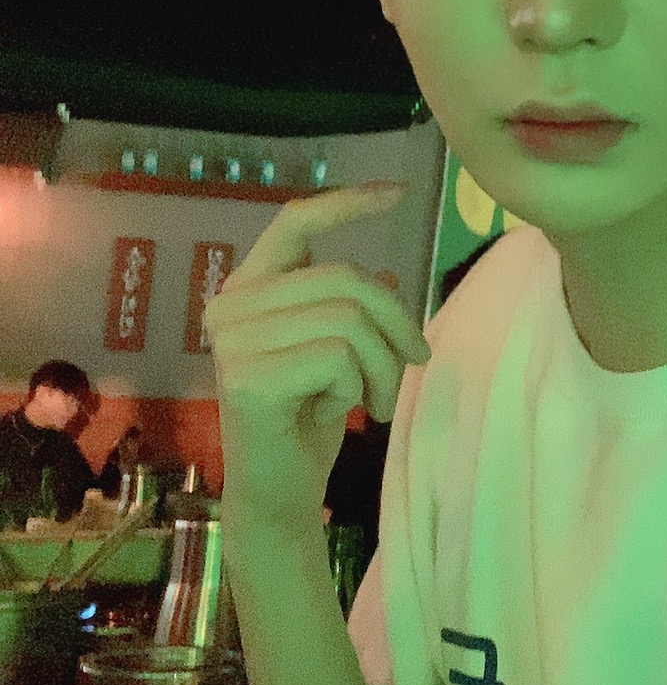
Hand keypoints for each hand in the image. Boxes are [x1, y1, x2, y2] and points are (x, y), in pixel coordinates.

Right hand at [204, 183, 429, 535]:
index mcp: (250, 288)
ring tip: (380, 399)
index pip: (295, 220)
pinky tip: (346, 413)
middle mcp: (231, 305)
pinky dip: (361, 387)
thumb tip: (390, 277)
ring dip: (385, 364)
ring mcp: (233, 340)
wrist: (280, 492)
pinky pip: (339, 358)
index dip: (347, 202)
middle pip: (346, 276)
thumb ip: (351, 308)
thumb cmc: (309, 417)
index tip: (398, 192)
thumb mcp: (341, 353)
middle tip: (417, 362)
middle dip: (397, 320)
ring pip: (349, 318)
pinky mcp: (248, 376)